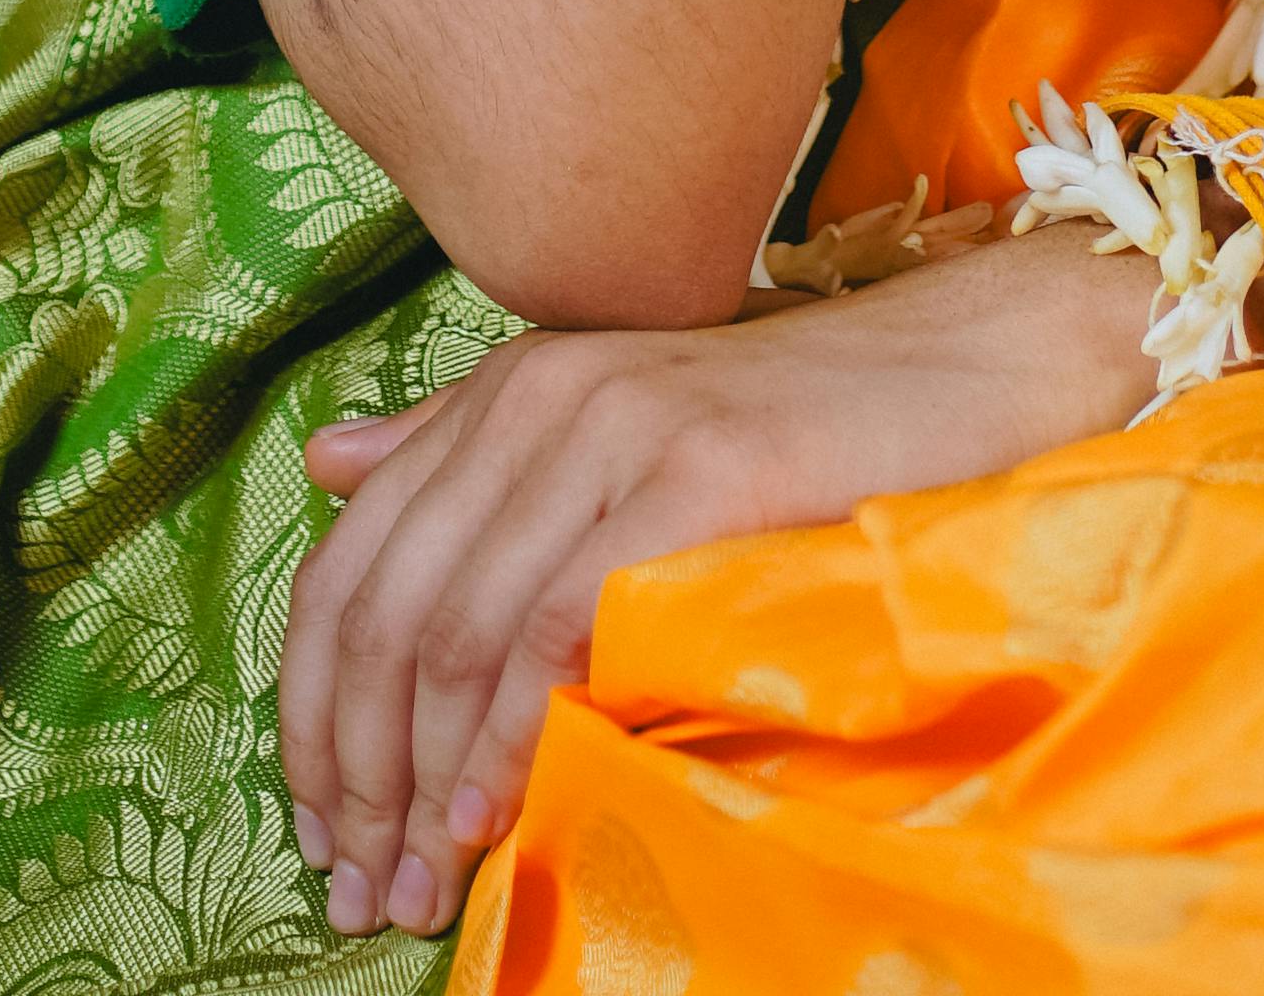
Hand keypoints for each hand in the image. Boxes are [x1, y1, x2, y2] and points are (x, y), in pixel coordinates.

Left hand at [277, 229, 1159, 939]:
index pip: (349, 565)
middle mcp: (539, 396)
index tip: (321, 832)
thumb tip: (325, 470)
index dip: (311, 713)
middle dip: (353, 772)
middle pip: (383, 610)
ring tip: (418, 884)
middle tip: (357, 888)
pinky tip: (494, 812)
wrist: (952, 375)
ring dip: (419, 785)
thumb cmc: (786, 432)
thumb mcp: (609, 428)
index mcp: (506, 390)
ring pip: (453, 630)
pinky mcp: (689, 474)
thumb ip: (464, 446)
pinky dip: (505, 735)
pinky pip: (553, 624)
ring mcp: (614, 428)